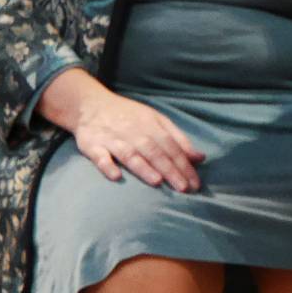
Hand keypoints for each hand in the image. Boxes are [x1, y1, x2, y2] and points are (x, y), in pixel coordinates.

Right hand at [38, 69, 203, 190]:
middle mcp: (133, 132)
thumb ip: (178, 139)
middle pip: (154, 151)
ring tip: (157, 181)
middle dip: (170, 169)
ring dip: (143, 167)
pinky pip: (99, 156)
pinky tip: (116, 175)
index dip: (184, 164)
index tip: (195, 183)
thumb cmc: (129, 116)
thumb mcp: (157, 120)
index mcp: (151, 125)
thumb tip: (200, 158)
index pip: (171, 146)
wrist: (91, 104)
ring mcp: (112, 139)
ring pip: (130, 154)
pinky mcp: (92, 145)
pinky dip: (107, 165)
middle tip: (183, 188)